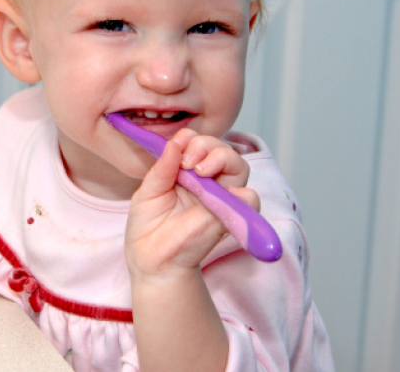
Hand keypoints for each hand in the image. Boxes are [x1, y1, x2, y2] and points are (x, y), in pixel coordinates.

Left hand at [125, 129, 259, 281]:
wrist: (151, 260)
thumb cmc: (148, 227)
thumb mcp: (148, 191)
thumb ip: (162, 168)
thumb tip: (174, 143)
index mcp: (187, 172)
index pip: (199, 143)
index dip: (191, 139)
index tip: (177, 146)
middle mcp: (207, 181)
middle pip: (222, 149)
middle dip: (207, 145)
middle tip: (188, 161)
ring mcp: (220, 198)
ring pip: (239, 166)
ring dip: (222, 158)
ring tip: (201, 170)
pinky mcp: (230, 216)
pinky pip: (251, 200)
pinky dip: (243, 193)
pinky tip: (220, 191)